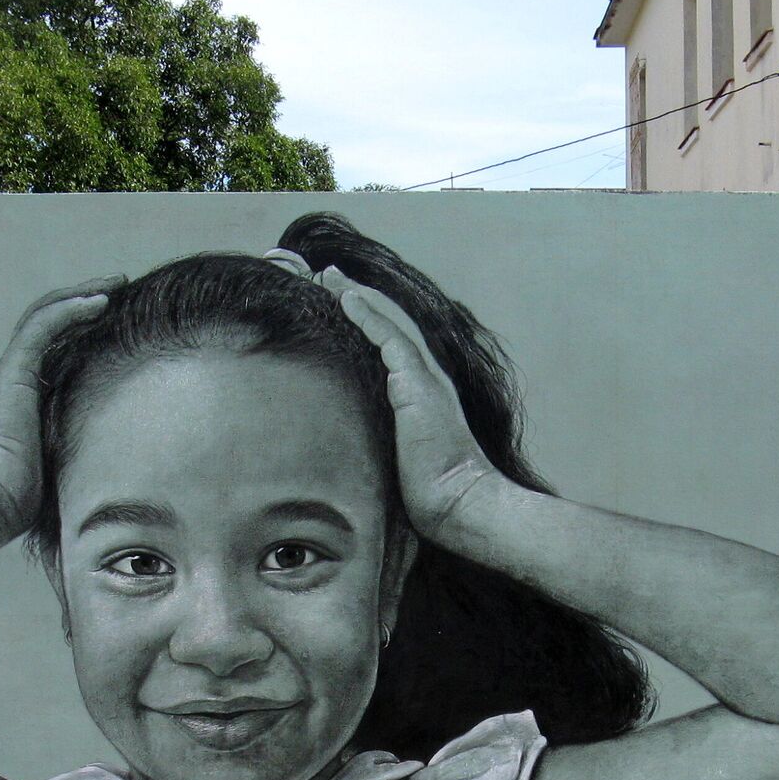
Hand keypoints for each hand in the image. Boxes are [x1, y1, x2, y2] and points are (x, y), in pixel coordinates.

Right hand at [0, 279, 112, 533]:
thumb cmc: (28, 498)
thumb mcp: (71, 464)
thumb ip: (92, 449)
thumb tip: (139, 463)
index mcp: (32, 396)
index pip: (60, 345)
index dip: (87, 325)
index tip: (121, 317)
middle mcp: (22, 377)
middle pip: (54, 321)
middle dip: (87, 299)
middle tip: (122, 285)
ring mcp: (15, 372)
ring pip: (48, 314)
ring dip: (83, 294)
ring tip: (117, 282)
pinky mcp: (13, 371)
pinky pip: (44, 326)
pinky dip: (71, 309)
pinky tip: (100, 301)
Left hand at [319, 267, 504, 540]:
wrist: (459, 503)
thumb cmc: (430, 494)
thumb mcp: (393, 459)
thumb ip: (373, 441)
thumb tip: (340, 449)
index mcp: (416, 392)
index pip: (383, 344)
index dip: (358, 319)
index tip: (329, 300)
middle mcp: (423, 377)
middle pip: (383, 324)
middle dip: (351, 298)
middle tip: (319, 275)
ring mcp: (424, 377)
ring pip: (385, 322)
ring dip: (354, 296)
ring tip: (325, 275)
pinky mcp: (419, 383)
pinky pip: (389, 338)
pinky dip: (367, 315)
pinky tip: (345, 296)